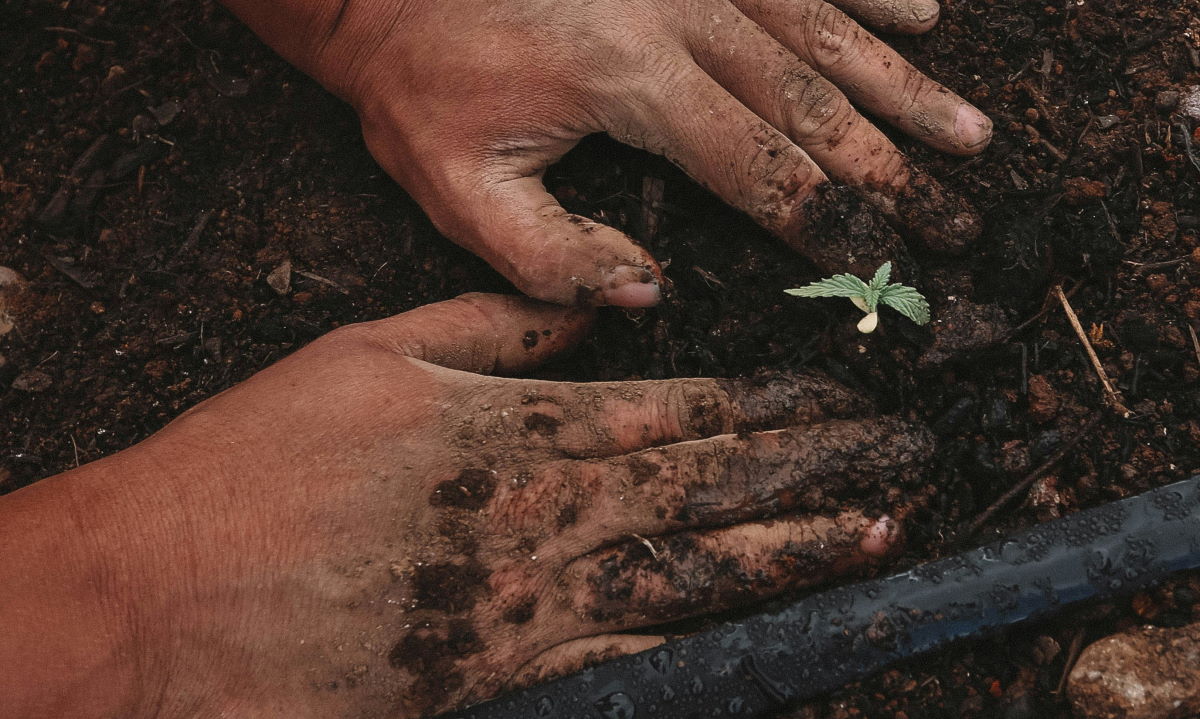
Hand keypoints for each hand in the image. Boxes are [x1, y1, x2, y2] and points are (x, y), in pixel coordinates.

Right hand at [0, 294, 932, 716]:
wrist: (165, 593)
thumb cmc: (259, 461)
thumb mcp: (372, 353)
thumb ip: (493, 328)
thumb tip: (589, 312)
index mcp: (514, 429)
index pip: (677, 412)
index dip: (771, 404)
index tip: (842, 399)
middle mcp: (539, 515)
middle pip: (708, 489)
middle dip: (815, 472)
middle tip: (904, 461)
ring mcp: (526, 602)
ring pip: (690, 574)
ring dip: (790, 553)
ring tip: (875, 537)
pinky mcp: (498, 674)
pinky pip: (624, 660)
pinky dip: (703, 644)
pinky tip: (767, 634)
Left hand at [225, 0, 991, 305]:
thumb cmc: (417, 82)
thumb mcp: (455, 189)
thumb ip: (551, 258)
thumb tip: (652, 294)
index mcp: (631, 83)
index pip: (759, 168)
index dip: (831, 222)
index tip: (889, 265)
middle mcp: (683, 13)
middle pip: (816, 103)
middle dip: (894, 169)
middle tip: (962, 217)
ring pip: (825, 31)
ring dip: (903, 86)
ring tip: (969, 133)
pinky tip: (924, 10)